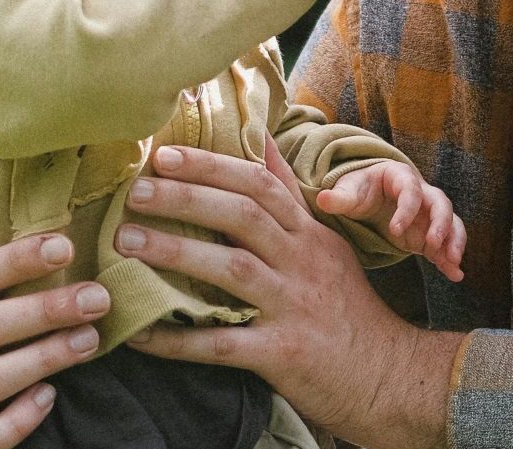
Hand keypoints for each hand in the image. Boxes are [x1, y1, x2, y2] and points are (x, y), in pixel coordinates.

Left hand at [117, 141, 458, 448]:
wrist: (386, 376)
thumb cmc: (346, 306)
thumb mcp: (325, 242)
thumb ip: (288, 193)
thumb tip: (259, 137)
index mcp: (308, 234)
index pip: (260, 184)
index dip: (211, 165)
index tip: (166, 154)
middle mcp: (302, 262)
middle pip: (243, 215)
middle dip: (187, 197)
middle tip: (136, 191)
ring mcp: (293, 307)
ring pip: (232, 269)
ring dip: (176, 252)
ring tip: (127, 242)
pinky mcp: (282, 353)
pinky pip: (222, 344)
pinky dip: (177, 339)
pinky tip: (139, 332)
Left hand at [317, 161, 465, 281]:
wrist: (369, 197)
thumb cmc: (359, 190)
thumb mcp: (349, 191)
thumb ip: (338, 198)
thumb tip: (323, 199)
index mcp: (400, 177)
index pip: (410, 190)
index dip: (406, 209)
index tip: (394, 230)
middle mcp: (422, 194)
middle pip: (441, 203)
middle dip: (440, 223)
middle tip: (433, 243)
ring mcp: (428, 215)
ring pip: (451, 223)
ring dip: (454, 241)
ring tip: (453, 262)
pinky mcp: (429, 234)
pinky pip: (446, 244)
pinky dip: (450, 259)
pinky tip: (455, 275)